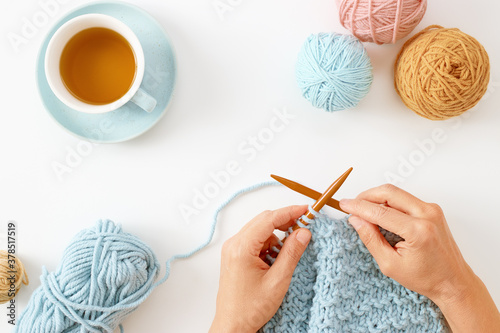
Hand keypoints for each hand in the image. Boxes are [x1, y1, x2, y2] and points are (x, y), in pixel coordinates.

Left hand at [209, 206, 311, 332]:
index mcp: (241, 248)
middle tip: (304, 225)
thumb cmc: (251, 308)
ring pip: (260, 230)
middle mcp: (234, 244)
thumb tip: (303, 232)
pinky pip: (255, 241)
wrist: (233, 325)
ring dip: (276, 236)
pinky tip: (276, 259)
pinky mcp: (235, 255)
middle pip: (263, 221)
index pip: (268, 219)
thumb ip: (292, 253)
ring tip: (287, 253)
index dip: (289, 212)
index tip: (306, 210)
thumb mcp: (278, 280)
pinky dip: (268, 244)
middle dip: (284, 221)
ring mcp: (233, 249)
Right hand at [340, 184, 499, 331]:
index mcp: (418, 231)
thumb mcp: (391, 265)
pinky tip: (380, 213)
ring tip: (364, 210)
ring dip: (377, 198)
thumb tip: (356, 220)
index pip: (380, 211)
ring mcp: (432, 209)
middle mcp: (427, 215)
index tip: (344, 204)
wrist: (453, 281)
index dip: (358, 206)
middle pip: (389, 192)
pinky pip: (405, 198)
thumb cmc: (426, 278)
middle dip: (367, 196)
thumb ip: (371, 239)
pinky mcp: (432, 209)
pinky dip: (389, 202)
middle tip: (352, 205)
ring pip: (397, 193)